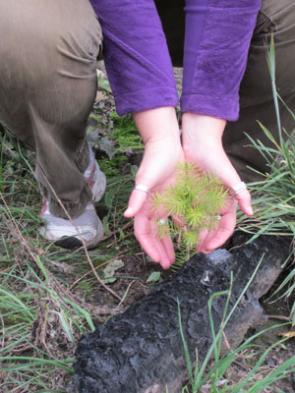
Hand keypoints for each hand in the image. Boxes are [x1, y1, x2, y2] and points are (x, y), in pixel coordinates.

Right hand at [124, 107, 183, 268]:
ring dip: (170, 243)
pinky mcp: (176, 198)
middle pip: (155, 235)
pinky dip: (182, 228)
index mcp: (144, 206)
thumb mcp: (145, 180)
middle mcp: (153, 208)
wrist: (167, 146)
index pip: (143, 232)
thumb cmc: (154, 162)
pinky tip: (190, 237)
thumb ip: (137, 197)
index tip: (157, 259)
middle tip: (168, 264)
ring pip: (167, 229)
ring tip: (177, 257)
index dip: (149, 246)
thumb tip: (127, 215)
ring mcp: (164, 204)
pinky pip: (178, 218)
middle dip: (160, 250)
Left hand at [182, 113, 252, 252]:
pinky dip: (183, 222)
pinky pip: (186, 212)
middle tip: (197, 250)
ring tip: (187, 245)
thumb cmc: (216, 160)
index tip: (209, 247)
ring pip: (198, 223)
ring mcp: (201, 200)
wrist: (198, 144)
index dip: (219, 238)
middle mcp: (214, 204)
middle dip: (206, 240)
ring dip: (194, 235)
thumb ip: (241, 194)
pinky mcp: (188, 195)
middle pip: (211, 228)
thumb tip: (251, 213)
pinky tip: (176, 230)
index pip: (226, 226)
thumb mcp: (230, 177)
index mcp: (226, 203)